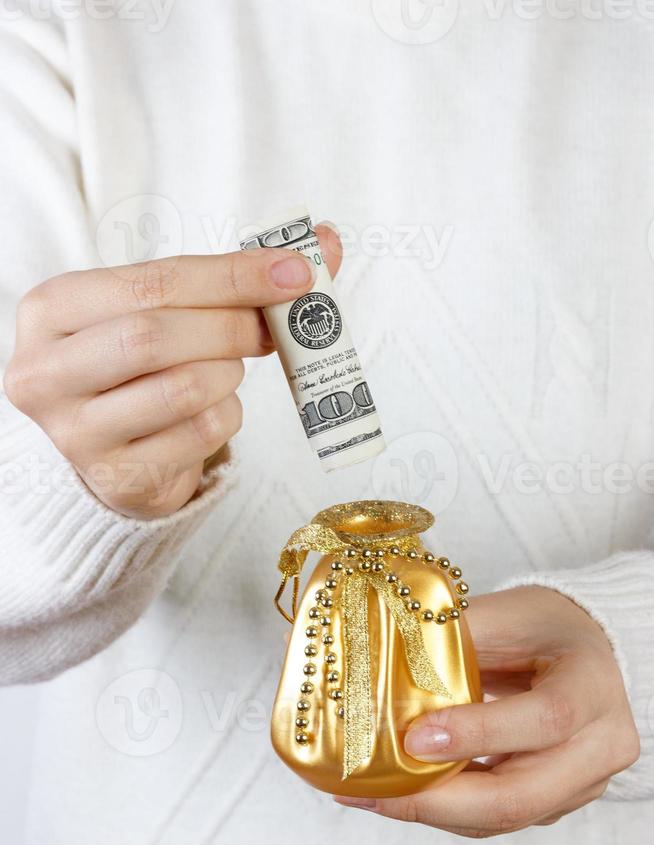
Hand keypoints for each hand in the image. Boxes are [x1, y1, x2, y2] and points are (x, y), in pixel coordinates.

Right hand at [4, 224, 341, 518]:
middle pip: (156, 336)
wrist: (114, 444)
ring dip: (228, 375)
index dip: (231, 276)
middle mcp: (46, 371)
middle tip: (272, 327)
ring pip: (183, 389)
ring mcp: (75, 432)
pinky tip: (213, 408)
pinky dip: (227, 415)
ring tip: (225, 368)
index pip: (152, 281)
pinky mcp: (116, 476)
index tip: (296, 271)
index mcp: (52, 309)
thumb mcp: (166, 309)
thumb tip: (323, 243)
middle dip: (232, 327)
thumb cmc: (141, 361)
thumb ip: (233, 277)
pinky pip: (200, 435)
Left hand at [336, 586, 639, 835]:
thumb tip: (374, 669)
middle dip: (439, 801)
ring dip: (432, 811)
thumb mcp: (500, 615)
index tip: (414, 738)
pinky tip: (399, 793)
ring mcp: (583, 782)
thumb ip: (449, 643)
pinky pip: (498, 817)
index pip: (544, 721)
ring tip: (369, 795)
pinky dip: (446, 809)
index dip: (479, 734)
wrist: (582, 647)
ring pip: (504, 817)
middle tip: (374, 790)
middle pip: (522, 796)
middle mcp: (601, 744)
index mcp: (592, 685)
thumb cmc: (539, 625)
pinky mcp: (556, 800)